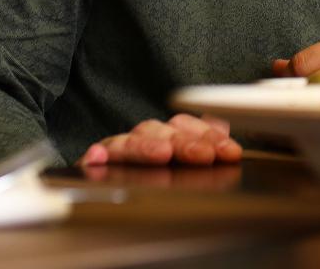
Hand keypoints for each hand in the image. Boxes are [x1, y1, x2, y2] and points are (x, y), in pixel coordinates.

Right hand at [77, 113, 242, 166]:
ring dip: (145, 146)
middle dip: (184, 142)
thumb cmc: (157, 175)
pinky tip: (97, 158)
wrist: (113, 193)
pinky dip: (94, 156)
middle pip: (160, 132)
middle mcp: (141, 140)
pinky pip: (90, 159)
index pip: (186, 126)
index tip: (229, 152)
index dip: (209, 136)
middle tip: (203, 155)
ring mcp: (116, 151)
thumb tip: (223, 129)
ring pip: (128, 142)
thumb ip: (203, 144)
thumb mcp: (185, 161)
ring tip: (161, 153)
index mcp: (165, 136)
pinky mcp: (92, 166)